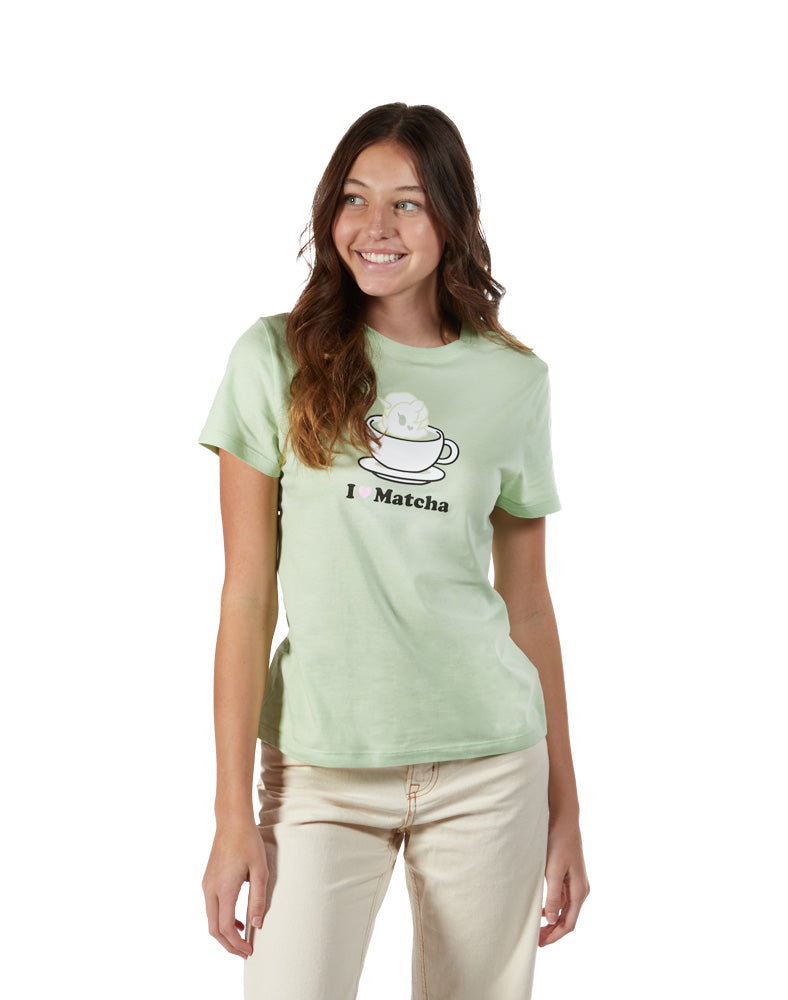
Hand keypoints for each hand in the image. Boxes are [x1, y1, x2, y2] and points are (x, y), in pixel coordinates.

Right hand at [202, 820, 269, 957]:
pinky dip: (222, 920)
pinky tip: (237, 920)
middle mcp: (210, 889)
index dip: (237, 944)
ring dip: (225, 933)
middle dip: (228, 945)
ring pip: (211, 920)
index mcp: (224, 888)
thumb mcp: (260, 870)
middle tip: (245, 952)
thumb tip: (257, 924)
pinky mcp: (207, 880)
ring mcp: (206, 885)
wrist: (231, 821)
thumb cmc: (248, 842)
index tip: (250, 950)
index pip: (226, 927)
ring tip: (243, 939)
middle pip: (214, 929)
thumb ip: (258, 899)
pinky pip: (211, 908)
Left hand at [538, 812, 589, 946]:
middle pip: (568, 919)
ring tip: (538, 929)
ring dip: (553, 921)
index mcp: (579, 890)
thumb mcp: (553, 869)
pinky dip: (554, 909)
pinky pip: (563, 899)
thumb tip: (552, 920)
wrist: (563, 820)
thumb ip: (553, 895)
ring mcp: (576, 883)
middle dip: (553, 932)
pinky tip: (542, 911)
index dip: (555, 935)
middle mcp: (581, 890)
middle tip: (536, 940)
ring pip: (565, 910)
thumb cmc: (559, 842)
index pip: (569, 923)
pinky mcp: (569, 877)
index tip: (541, 943)